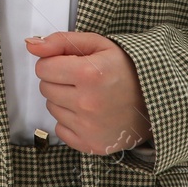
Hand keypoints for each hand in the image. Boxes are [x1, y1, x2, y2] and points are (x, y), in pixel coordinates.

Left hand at [25, 31, 151, 154]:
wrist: (156, 102)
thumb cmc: (127, 71)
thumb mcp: (98, 44)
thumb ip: (61, 41)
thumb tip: (31, 45)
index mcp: (89, 74)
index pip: (43, 68)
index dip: (54, 63)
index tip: (70, 64)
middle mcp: (87, 103)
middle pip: (45, 88)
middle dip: (59, 81)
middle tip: (82, 80)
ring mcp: (89, 127)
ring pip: (51, 108)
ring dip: (64, 101)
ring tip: (89, 96)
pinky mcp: (91, 144)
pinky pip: (60, 129)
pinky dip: (70, 121)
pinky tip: (89, 113)